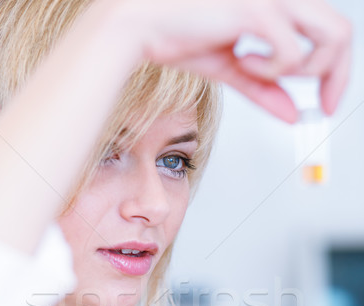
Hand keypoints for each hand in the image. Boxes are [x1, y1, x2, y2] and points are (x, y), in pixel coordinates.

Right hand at [121, 0, 351, 121]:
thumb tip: (292, 114)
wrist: (144, 26)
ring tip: (260, 73)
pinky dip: (272, 69)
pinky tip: (243, 62)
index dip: (337, 69)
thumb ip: (264, 89)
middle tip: (322, 106)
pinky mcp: (257, 9)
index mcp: (278, 3)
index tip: (326, 102)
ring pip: (330, 36)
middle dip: (337, 76)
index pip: (330, 31)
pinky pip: (291, 52)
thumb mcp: (233, 70)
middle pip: (342, 31)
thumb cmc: (180, 36)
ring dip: (305, 70)